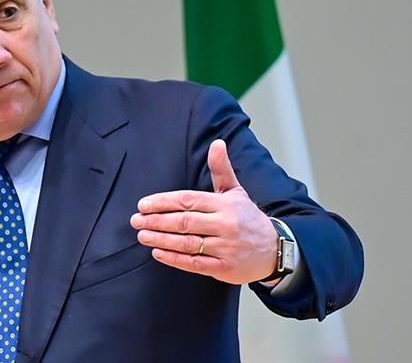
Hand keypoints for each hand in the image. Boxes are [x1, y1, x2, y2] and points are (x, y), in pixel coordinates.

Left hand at [129, 139, 276, 284]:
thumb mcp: (236, 191)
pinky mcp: (224, 267)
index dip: (163, 202)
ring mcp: (225, 247)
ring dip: (161, 239)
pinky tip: (158, 252)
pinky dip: (174, 259)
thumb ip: (221, 169)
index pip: (188, 200)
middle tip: (136, 220)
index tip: (143, 205)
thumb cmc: (248, 218)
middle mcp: (225, 224)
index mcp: (225, 204)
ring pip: (187, 243)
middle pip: (184, 221)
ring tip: (142, 235)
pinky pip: (194, 264)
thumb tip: (217, 143)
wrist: (274, 249)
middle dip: (157, 220)